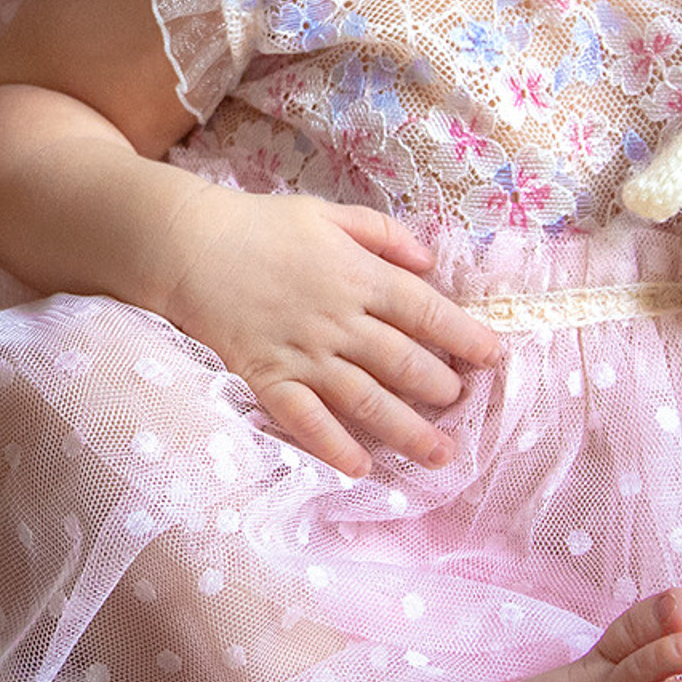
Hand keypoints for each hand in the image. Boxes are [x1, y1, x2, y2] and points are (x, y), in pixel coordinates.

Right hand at [156, 190, 502, 475]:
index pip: (425, 310)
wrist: (188, 245)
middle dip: (441, 388)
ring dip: (407, 430)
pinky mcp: (268, 376)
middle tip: (462, 406)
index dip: (464, 336)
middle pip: (403, 362)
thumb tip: (430, 261)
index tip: (493, 357)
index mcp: (357, 275)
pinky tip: (360, 468)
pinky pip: (305, 419)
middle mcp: (338, 319)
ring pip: (366, 399)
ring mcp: (303, 352)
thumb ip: (382, 234)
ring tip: (439, 454)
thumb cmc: (259, 226)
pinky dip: (334, 446)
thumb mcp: (326, 213)